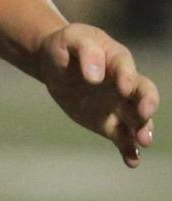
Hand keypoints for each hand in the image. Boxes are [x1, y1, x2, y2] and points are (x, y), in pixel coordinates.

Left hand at [35, 24, 158, 167]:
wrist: (54, 63)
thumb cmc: (65, 46)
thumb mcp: (71, 39)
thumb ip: (86, 51)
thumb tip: (96, 76)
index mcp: (117, 61)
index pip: (127, 70)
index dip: (127, 78)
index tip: (122, 88)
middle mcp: (124, 85)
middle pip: (144, 95)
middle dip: (147, 105)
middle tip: (144, 115)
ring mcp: (119, 106)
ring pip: (138, 120)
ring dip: (143, 130)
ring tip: (142, 142)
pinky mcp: (109, 123)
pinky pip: (123, 139)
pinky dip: (129, 150)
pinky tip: (132, 161)